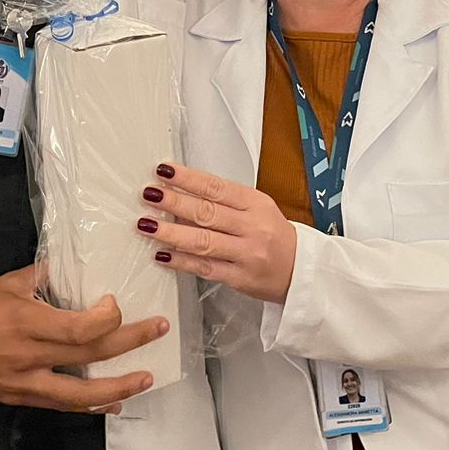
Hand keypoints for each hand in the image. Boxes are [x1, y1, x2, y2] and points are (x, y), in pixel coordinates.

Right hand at [0, 265, 166, 412]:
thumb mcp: (5, 283)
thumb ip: (42, 276)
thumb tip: (74, 264)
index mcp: (26, 323)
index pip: (80, 329)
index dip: (107, 318)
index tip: (115, 302)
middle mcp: (29, 356)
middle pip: (90, 356)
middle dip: (131, 343)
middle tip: (159, 330)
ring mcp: (23, 383)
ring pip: (79, 395)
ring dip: (118, 387)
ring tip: (146, 379)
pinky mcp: (17, 399)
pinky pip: (59, 405)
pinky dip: (89, 406)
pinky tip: (112, 403)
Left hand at [140, 163, 296, 303]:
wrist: (301, 270)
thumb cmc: (274, 235)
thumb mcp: (257, 209)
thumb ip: (224, 203)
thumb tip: (181, 197)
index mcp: (255, 203)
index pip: (216, 187)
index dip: (188, 178)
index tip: (164, 170)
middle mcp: (252, 227)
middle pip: (207, 212)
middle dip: (174, 202)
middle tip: (149, 194)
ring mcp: (247, 254)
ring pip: (204, 241)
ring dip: (172, 232)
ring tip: (147, 225)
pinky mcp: (241, 278)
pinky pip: (206, 268)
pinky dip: (182, 261)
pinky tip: (163, 255)